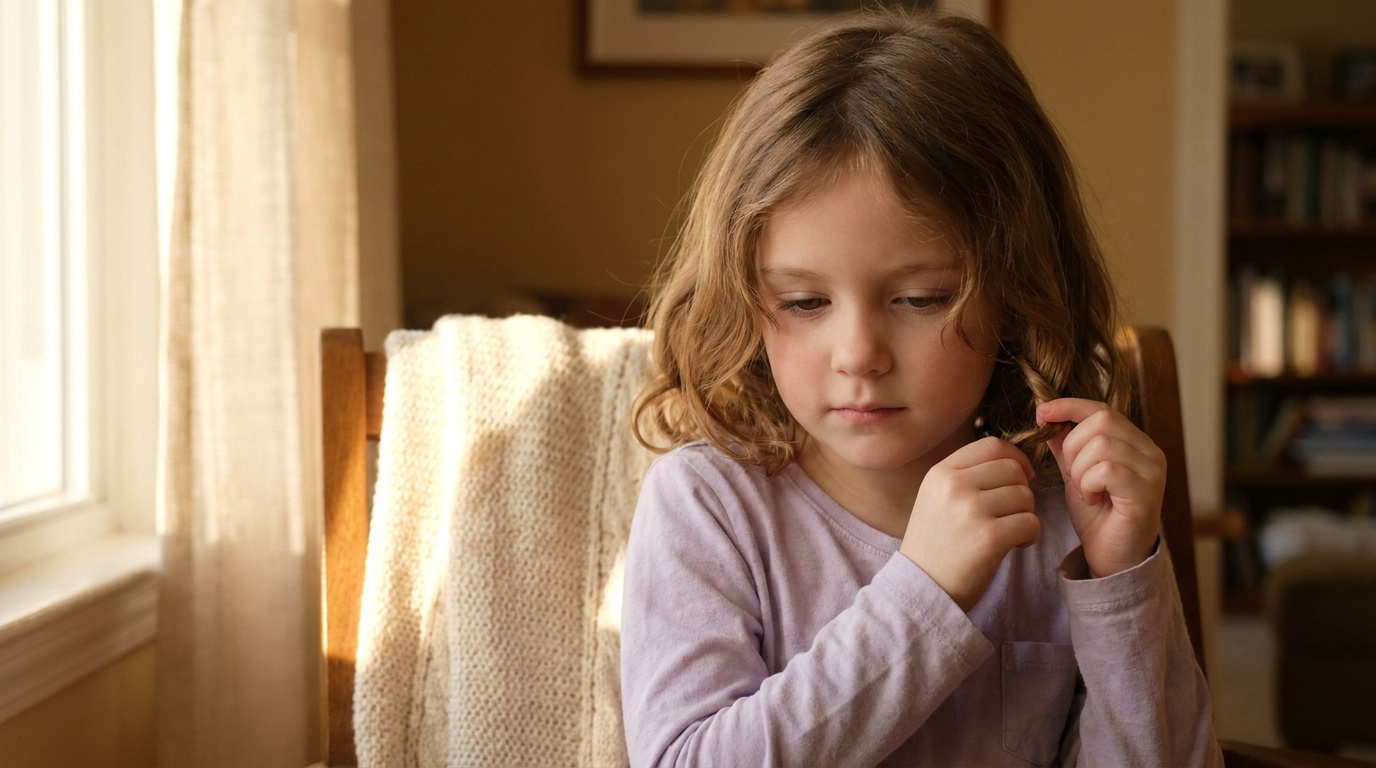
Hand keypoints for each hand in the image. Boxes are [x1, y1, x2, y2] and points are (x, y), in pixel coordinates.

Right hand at [900, 436, 1040, 611]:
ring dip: (1025, 515)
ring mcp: (971, 510)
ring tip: (1008, 533)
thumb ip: (967, 476)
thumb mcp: (936, 498)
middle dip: (1021, 491)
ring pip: (1025, 495)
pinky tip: (1014, 546)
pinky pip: (1030, 522)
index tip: (1022, 476)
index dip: (1016, 457)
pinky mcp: (989, 537)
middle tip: (1010, 514)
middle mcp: (954, 485)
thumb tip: (1014, 463)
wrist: (920, 588)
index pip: (992, 445)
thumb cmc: (934, 545)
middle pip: (1012, 469)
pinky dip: (1030, 535)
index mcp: (941, 472)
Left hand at [1036, 398, 1164, 577]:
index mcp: (1135, 442)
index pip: (1102, 409)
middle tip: (1073, 475)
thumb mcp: (1075, 473)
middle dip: (1073, 447)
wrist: (1110, 556)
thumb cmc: (1097, 516)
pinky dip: (1088, 484)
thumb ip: (1066, 445)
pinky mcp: (1146, 493)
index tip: (1041, 413)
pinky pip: (1106, 470)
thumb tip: (1047, 415)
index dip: (1069, 406)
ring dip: (1080, 470)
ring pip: (1102, 445)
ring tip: (1085, 491)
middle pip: (1102, 421)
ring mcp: (1152, 471)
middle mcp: (1150, 451)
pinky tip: (1092, 500)